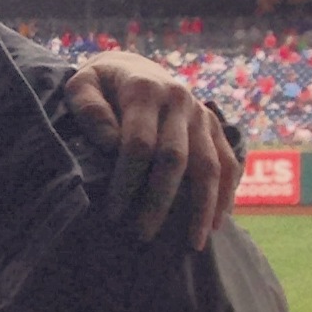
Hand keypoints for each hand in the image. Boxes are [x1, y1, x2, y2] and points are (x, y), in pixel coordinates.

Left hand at [63, 54, 239, 249]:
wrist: (133, 67)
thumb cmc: (100, 85)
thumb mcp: (81, 85)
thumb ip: (88, 109)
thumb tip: (109, 143)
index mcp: (145, 91)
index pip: (139, 143)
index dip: (126, 181)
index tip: (112, 213)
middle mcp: (179, 100)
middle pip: (175, 159)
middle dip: (159, 201)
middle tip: (141, 236)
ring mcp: (201, 114)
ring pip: (210, 165)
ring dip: (202, 207)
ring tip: (192, 244)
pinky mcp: (214, 125)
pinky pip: (229, 162)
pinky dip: (227, 193)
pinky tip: (217, 223)